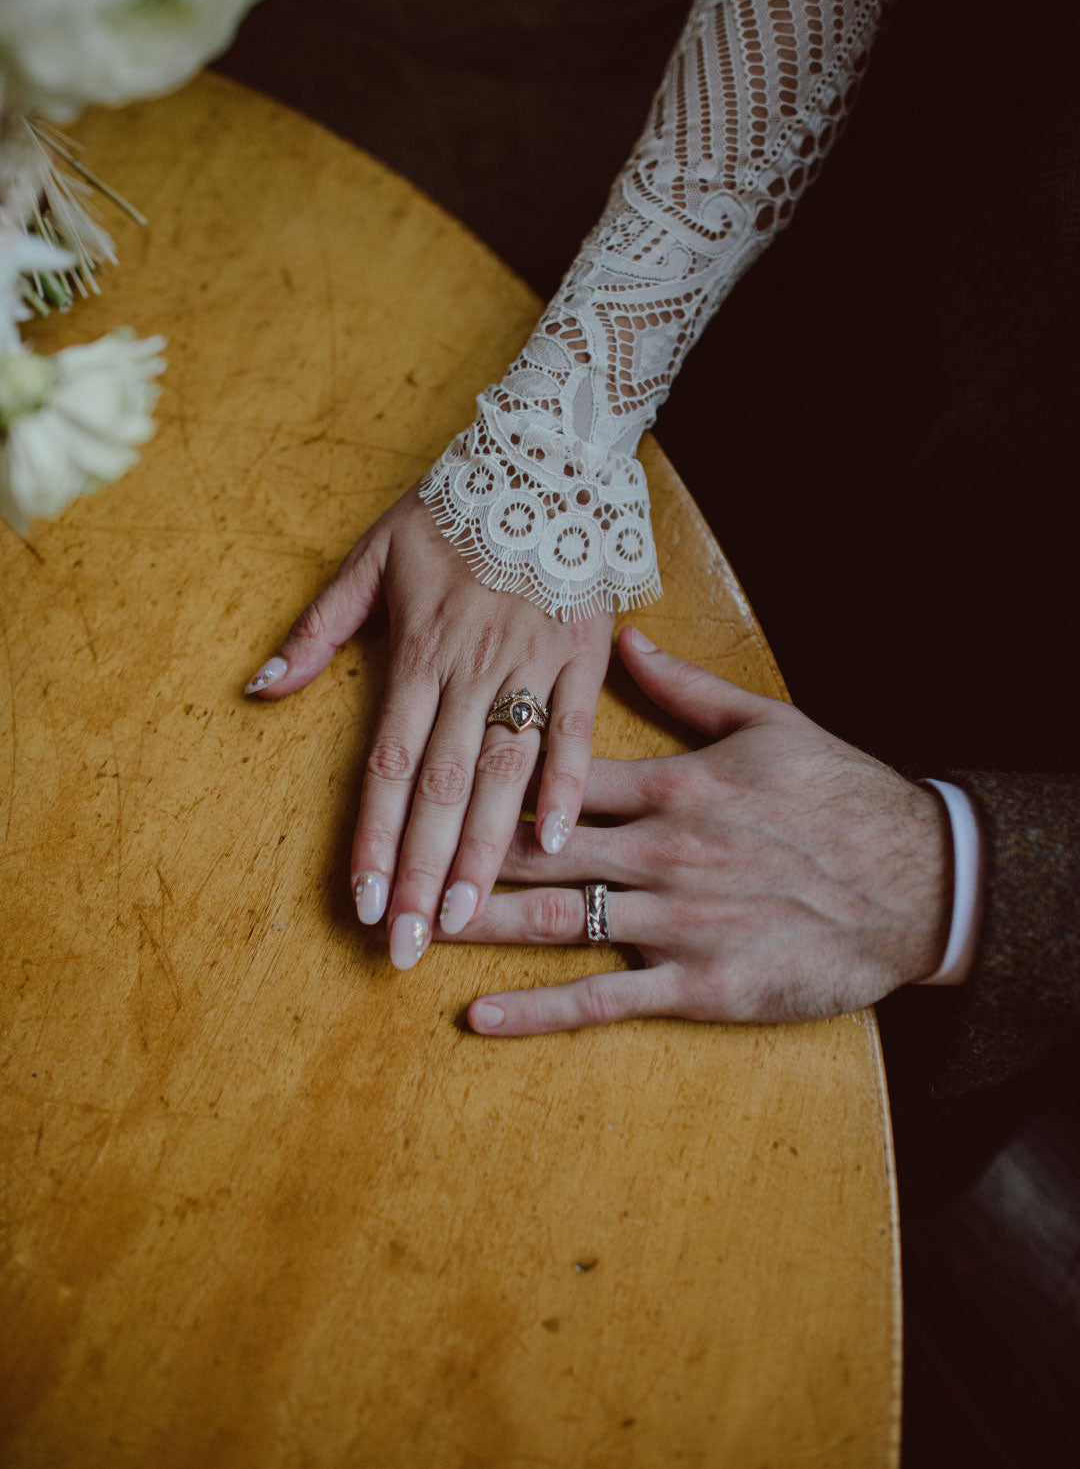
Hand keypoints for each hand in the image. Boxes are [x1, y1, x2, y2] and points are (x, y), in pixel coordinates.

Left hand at [245, 484, 612, 965]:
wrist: (541, 459)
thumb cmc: (448, 513)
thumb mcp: (368, 557)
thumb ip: (316, 630)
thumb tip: (259, 688)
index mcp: (419, 653)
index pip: (389, 766)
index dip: (375, 839)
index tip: (364, 904)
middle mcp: (474, 669)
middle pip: (443, 788)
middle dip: (424, 871)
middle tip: (410, 944)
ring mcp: (534, 666)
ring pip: (506, 773)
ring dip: (486, 850)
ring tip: (467, 916)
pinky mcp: (585, 657)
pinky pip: (577, 732)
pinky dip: (568, 787)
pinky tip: (555, 845)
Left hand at [451, 628, 950, 1035]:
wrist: (916, 882)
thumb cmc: (842, 797)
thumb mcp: (769, 722)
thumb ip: (686, 686)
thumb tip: (622, 640)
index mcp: (671, 783)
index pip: (553, 775)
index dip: (480, 779)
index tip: (420, 779)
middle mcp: (660, 849)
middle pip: (531, 849)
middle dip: (452, 859)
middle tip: (382, 871)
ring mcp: (675, 920)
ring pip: (551, 920)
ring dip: (473, 926)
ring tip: (404, 934)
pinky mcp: (699, 983)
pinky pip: (602, 998)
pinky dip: (537, 1009)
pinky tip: (477, 1016)